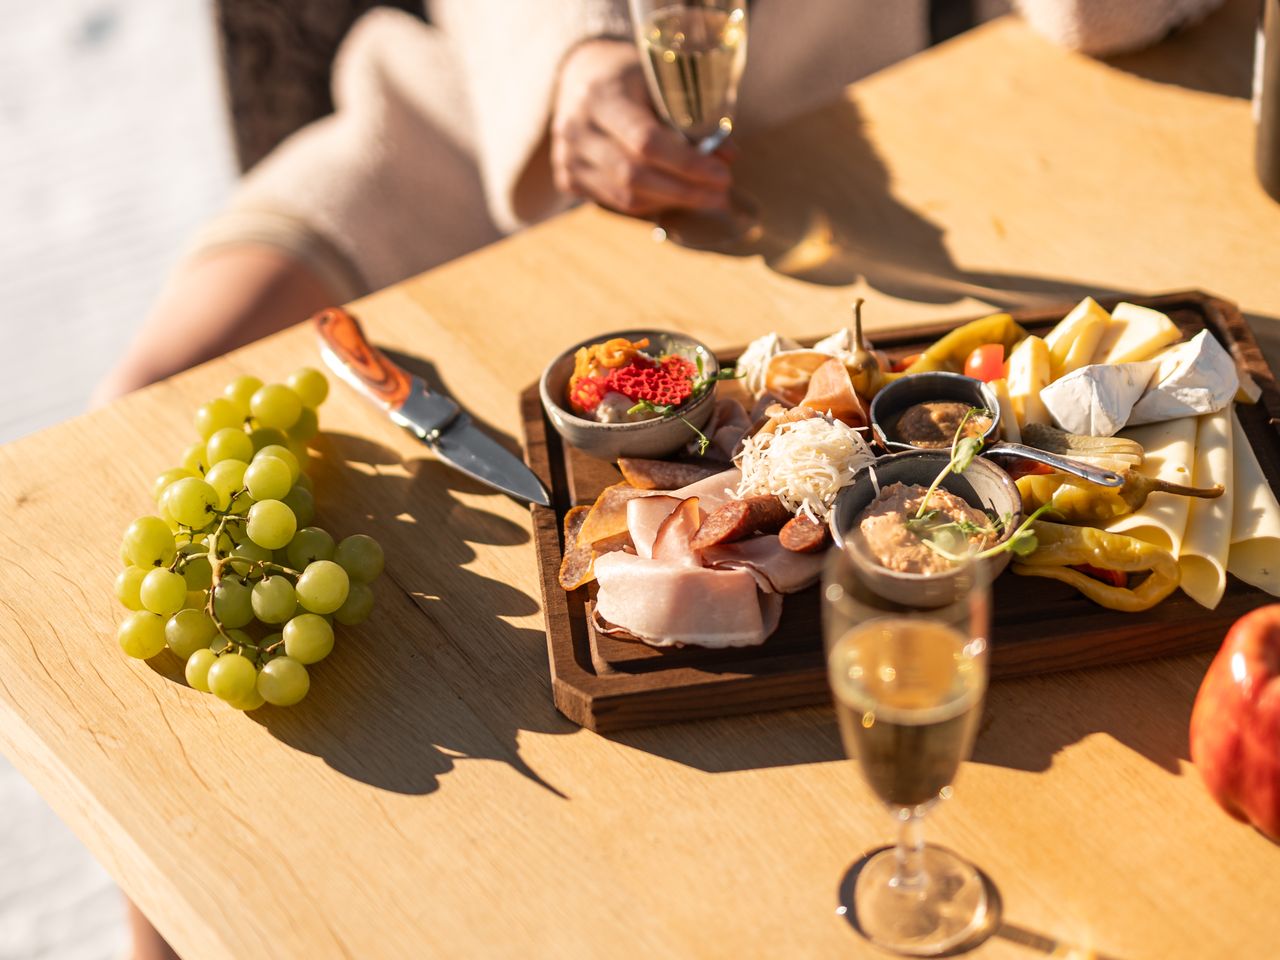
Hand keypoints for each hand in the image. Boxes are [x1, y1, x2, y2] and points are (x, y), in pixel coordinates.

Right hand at [551, 39, 731, 216]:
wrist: (581, 75)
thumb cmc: (631, 76)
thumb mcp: (662, 80)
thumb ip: (692, 116)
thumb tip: (728, 156)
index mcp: (601, 95)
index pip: (646, 142)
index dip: (687, 164)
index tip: (722, 175)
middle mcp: (576, 129)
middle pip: (635, 176)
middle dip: (685, 191)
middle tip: (721, 195)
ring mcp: (567, 157)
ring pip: (626, 197)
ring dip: (671, 202)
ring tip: (705, 198)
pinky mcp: (567, 178)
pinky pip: (616, 201)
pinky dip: (650, 203)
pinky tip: (674, 196)